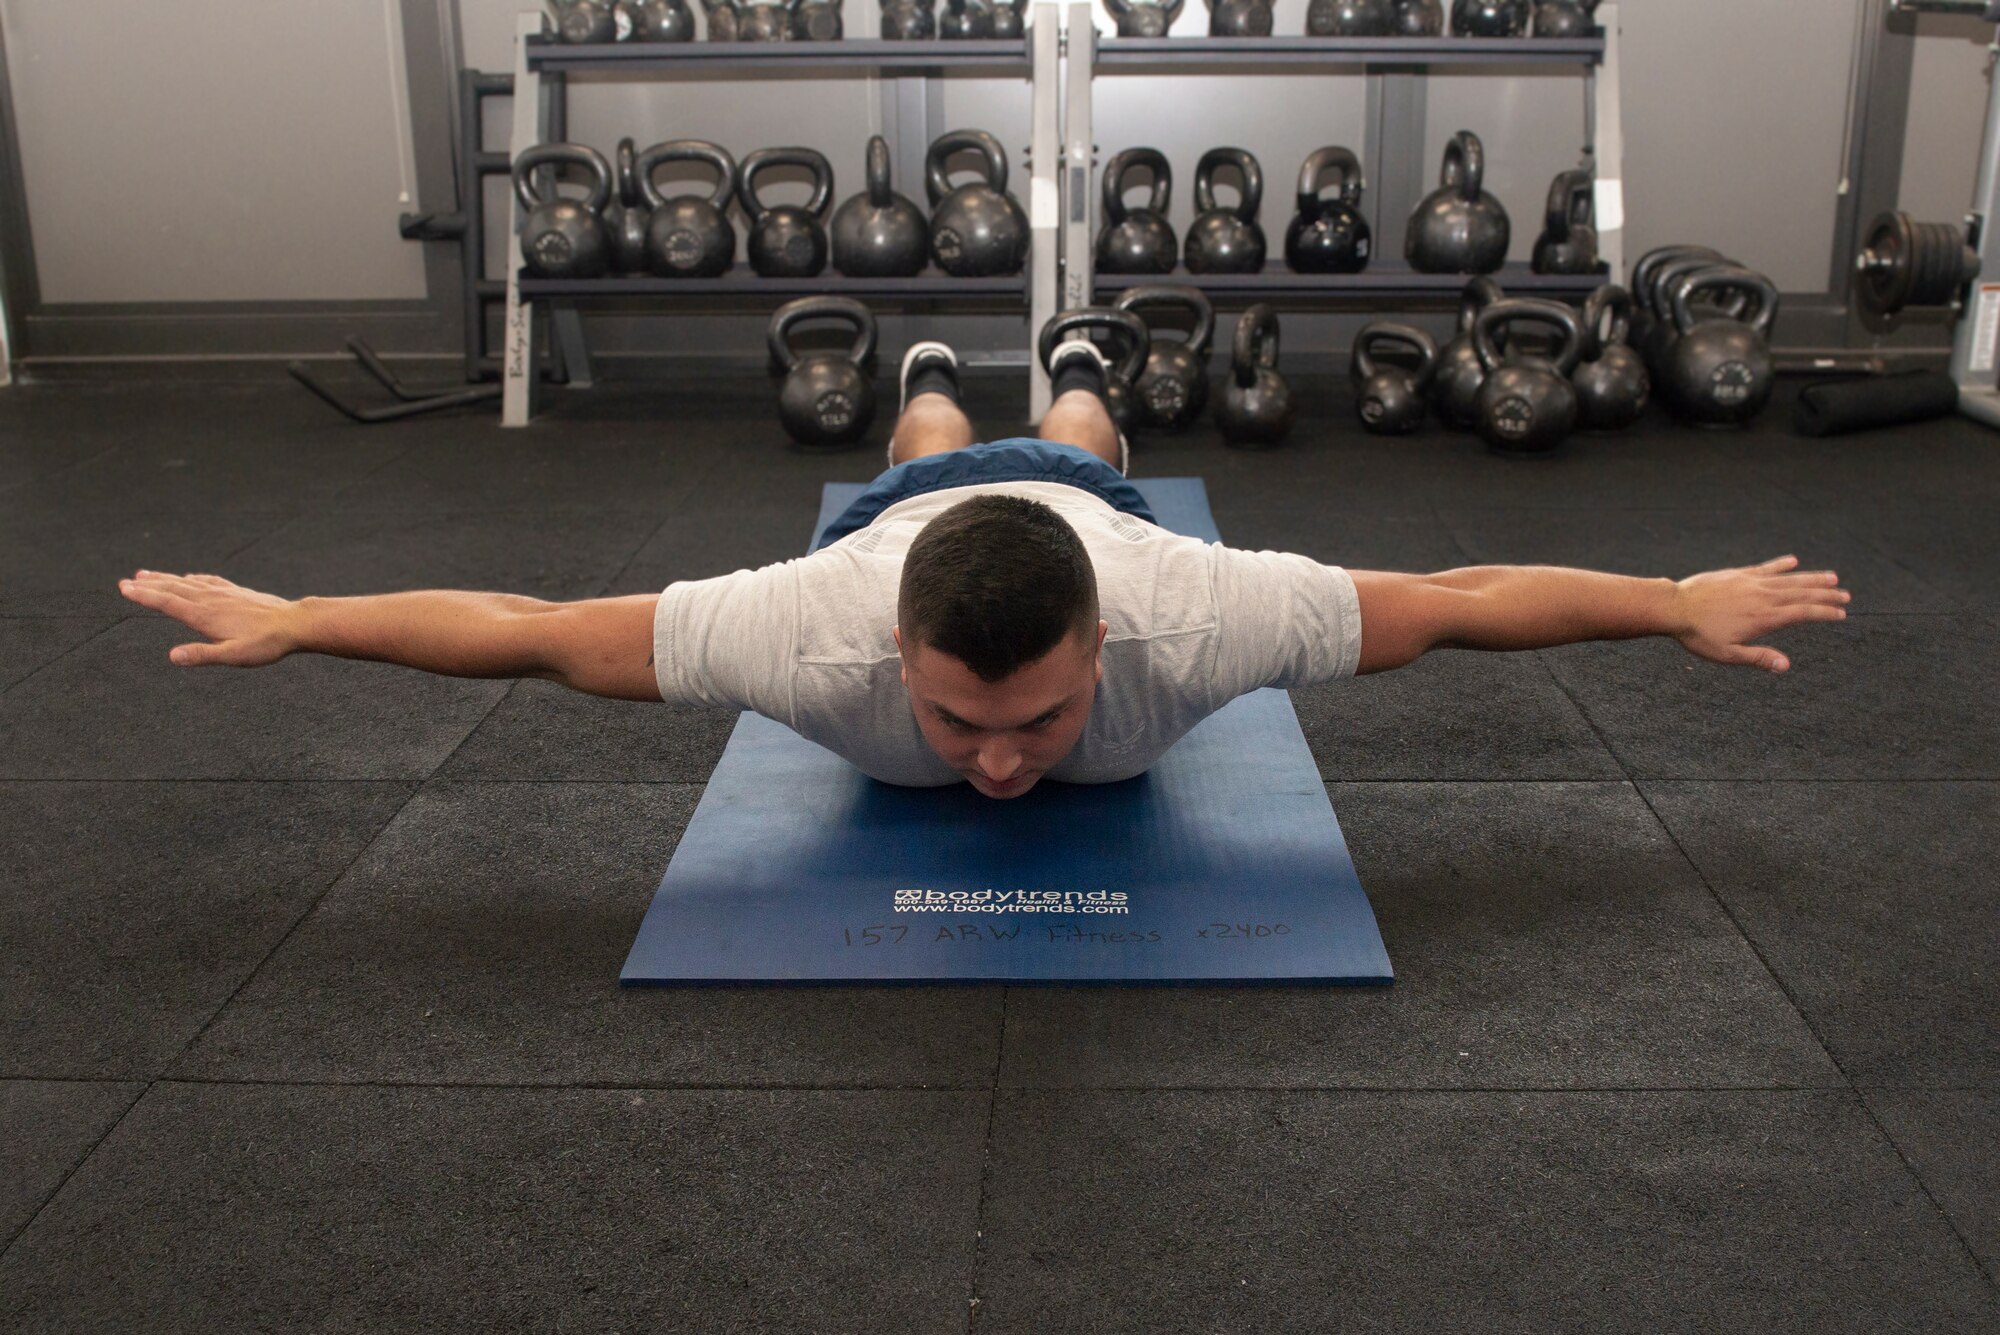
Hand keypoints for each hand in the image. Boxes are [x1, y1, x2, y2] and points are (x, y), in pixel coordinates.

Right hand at [117, 570, 301, 667]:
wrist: (294, 624)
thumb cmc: (265, 644)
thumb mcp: (233, 655)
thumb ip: (203, 655)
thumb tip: (173, 657)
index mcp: (204, 615)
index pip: (167, 603)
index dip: (144, 596)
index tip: (125, 588)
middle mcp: (211, 600)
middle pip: (172, 590)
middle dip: (148, 585)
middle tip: (126, 581)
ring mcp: (224, 593)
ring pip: (188, 583)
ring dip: (165, 579)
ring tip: (147, 574)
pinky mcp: (237, 592)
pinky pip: (208, 581)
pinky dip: (193, 578)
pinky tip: (189, 578)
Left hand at [1672, 555, 1849, 672]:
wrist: (1674, 607)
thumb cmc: (1698, 635)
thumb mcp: (1727, 654)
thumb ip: (1758, 658)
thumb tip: (1785, 666)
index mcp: (1764, 618)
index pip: (1803, 613)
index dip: (1824, 612)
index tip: (1841, 614)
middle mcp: (1762, 597)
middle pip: (1802, 593)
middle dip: (1826, 594)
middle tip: (1846, 595)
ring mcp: (1751, 582)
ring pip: (1788, 578)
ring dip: (1811, 577)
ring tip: (1832, 577)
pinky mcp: (1738, 574)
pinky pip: (1765, 568)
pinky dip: (1781, 565)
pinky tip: (1793, 561)